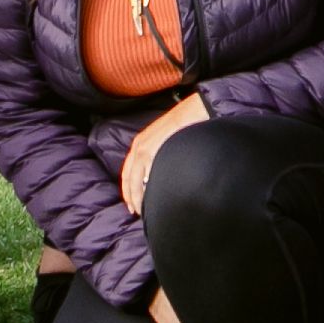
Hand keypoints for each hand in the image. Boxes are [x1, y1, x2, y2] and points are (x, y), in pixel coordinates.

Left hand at [114, 91, 206, 213]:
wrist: (195, 111)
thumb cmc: (184, 124)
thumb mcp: (165, 139)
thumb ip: (158, 154)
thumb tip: (159, 172)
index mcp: (140, 143)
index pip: (128, 172)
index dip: (129, 189)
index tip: (131, 203)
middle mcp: (139, 147)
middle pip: (129, 179)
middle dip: (131, 197)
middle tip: (137, 211)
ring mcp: (147, 150)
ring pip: (136, 181)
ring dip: (139, 197)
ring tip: (145, 210)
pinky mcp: (157, 153)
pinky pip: (149, 178)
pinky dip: (149, 191)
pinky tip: (155, 199)